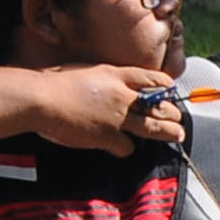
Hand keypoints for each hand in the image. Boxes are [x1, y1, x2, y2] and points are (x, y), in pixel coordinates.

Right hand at [23, 64, 186, 156]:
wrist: (40, 98)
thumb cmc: (55, 83)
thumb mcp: (86, 71)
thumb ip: (104, 79)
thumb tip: (110, 86)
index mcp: (116, 74)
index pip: (152, 79)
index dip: (165, 87)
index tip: (170, 92)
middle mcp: (122, 95)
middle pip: (159, 105)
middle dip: (172, 112)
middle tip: (177, 118)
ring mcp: (117, 117)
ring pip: (154, 127)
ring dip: (169, 132)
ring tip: (178, 134)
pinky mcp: (108, 136)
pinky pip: (127, 147)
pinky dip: (125, 149)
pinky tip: (120, 147)